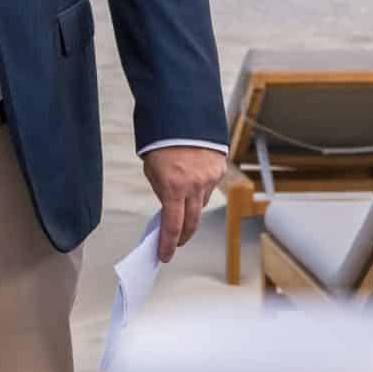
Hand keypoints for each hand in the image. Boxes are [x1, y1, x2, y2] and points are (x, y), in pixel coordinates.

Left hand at [142, 146, 224, 263]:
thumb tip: (169, 212)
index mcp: (173, 187)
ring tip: (182, 203)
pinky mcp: (219, 169)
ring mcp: (209, 178)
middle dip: (182, 236)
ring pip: (201, 205)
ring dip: (191, 209)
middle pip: (191, 223)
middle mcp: (194, 185)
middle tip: (175, 242)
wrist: (182, 115)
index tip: (164, 256)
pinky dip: (201, 189)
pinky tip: (193, 180)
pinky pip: (209, 188)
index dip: (168, 245)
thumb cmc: (161, 142)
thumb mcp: (153, 172)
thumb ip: (163, 193)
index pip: (172, 226)